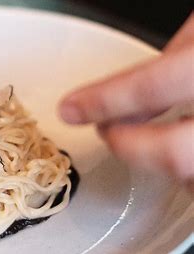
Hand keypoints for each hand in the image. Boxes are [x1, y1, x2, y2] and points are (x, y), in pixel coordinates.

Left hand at [59, 14, 193, 184]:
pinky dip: (188, 177)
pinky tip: (181, 158)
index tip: (71, 108)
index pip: (151, 88)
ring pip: (192, 180)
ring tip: (147, 142)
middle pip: (174, 154)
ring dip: (164, 169)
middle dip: (128, 148)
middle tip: (109, 133)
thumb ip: (155, 73)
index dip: (103, 101)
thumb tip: (114, 107)